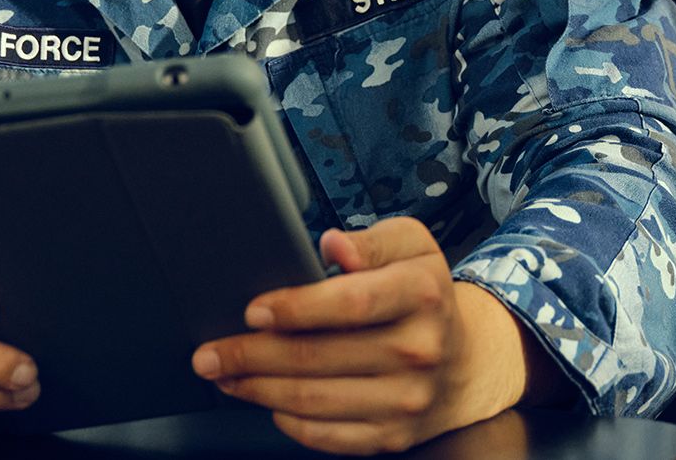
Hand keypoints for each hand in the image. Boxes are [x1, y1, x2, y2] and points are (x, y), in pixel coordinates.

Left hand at [192, 219, 535, 453]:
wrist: (465, 362)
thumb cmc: (424, 296)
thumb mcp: (411, 247)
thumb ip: (371, 241)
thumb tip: (332, 245)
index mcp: (422, 293)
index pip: (350, 302)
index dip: (295, 308)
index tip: (253, 312)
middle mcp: (419, 348)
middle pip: (318, 356)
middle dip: (251, 355)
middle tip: (209, 354)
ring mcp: (406, 398)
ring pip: (313, 399)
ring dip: (257, 389)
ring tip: (225, 376)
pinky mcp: (392, 435)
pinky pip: (326, 435)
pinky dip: (288, 420)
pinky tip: (268, 401)